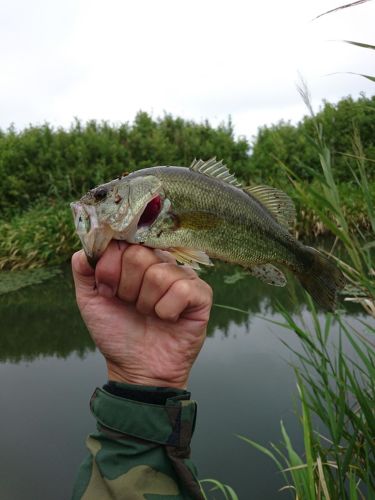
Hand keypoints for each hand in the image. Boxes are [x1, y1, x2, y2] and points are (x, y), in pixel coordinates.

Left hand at [71, 242, 211, 388]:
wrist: (136, 369)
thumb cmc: (117, 333)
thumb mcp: (90, 299)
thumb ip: (84, 269)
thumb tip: (89, 245)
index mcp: (136, 258)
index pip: (122, 241)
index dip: (110, 266)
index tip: (108, 290)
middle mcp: (161, 262)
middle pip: (139, 255)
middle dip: (127, 288)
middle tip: (131, 305)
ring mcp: (183, 276)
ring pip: (159, 275)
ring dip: (146, 303)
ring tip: (149, 314)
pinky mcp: (201, 294)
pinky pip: (182, 290)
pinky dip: (167, 311)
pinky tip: (167, 319)